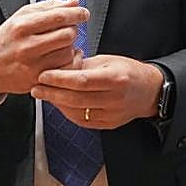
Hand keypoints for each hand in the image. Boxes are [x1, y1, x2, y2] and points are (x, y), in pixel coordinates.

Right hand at [0, 0, 88, 96]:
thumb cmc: (8, 39)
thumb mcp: (21, 17)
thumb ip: (48, 7)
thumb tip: (74, 2)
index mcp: (22, 26)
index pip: (58, 17)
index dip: (76, 13)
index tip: (83, 13)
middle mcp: (27, 46)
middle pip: (67, 34)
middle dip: (73, 29)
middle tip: (68, 29)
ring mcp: (32, 65)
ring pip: (68, 52)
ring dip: (70, 46)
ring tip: (60, 44)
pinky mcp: (38, 80)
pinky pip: (65, 69)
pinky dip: (68, 61)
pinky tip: (62, 56)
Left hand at [31, 55, 162, 128]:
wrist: (149, 91)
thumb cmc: (128, 71)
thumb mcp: (108, 60)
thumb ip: (83, 65)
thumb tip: (59, 66)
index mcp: (115, 78)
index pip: (81, 81)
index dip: (59, 79)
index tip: (43, 76)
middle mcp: (114, 98)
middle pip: (76, 99)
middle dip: (52, 94)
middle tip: (36, 88)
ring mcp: (112, 114)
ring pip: (77, 113)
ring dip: (57, 104)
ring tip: (44, 95)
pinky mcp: (109, 124)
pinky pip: (83, 121)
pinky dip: (68, 113)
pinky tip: (59, 104)